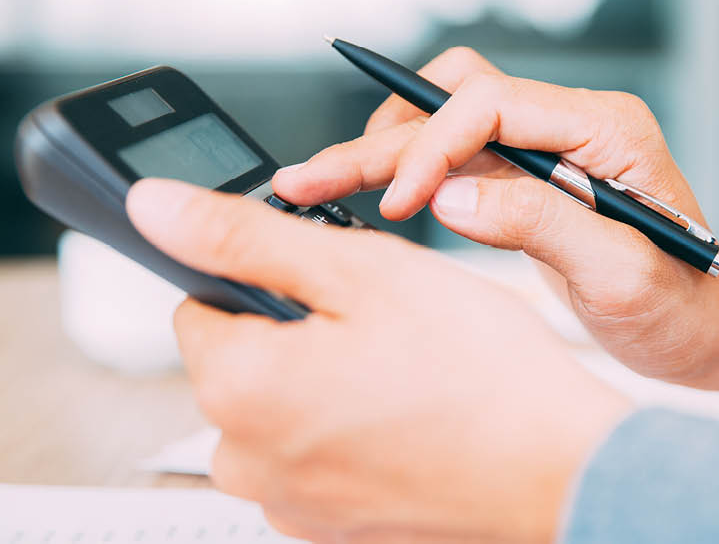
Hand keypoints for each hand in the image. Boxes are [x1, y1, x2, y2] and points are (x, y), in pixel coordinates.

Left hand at [126, 179, 631, 541]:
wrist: (562, 470)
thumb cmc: (481, 376)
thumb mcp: (362, 271)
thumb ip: (244, 237)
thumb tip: (157, 207)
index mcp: (238, 388)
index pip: (199, 302)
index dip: (266, 276)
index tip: (331, 283)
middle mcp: (247, 462)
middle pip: (243, 361)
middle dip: (299, 332)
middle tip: (384, 327)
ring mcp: (292, 506)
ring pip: (283, 410)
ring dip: (326, 385)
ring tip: (406, 377)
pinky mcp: (331, 530)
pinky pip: (317, 458)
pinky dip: (351, 434)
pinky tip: (411, 420)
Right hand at [272, 47, 718, 411]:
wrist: (707, 330)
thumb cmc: (684, 307)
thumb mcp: (621, 274)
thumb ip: (538, 224)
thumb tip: (447, 195)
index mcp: (605, 130)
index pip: (494, 104)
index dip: (433, 146)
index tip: (398, 203)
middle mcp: (572, 126)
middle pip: (457, 104)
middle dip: (382, 142)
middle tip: (311, 178)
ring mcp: (549, 152)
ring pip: (447, 125)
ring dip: (383, 151)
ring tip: (319, 182)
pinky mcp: (530, 182)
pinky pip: (458, 161)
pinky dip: (409, 175)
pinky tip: (367, 196)